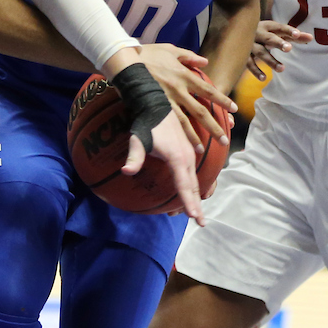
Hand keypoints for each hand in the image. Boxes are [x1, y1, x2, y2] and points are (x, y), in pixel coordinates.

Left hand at [123, 110, 203, 224]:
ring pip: (194, 181)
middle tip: (201, 223)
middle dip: (197, 205)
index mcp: (178, 158)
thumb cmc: (146, 123)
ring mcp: (190, 154)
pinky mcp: (189, 152)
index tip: (195, 217)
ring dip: (195, 197)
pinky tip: (191, 194)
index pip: (184, 186)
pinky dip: (193, 186)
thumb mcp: (138, 139)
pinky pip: (193, 174)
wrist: (157, 103)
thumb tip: (126, 171)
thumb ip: (134, 157)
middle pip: (193, 187)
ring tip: (195, 214)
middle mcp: (188, 158)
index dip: (189, 202)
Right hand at [137, 44, 235, 151]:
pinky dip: (176, 135)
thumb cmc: (148, 53)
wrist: (125, 61)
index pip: (208, 91)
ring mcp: (166, 100)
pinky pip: (168, 124)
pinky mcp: (154, 107)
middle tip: (225, 139)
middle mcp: (179, 90)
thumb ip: (189, 56)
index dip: (222, 100)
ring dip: (195, 137)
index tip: (234, 110)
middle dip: (214, 126)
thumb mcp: (170, 49)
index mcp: (184, 75)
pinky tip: (181, 146)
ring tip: (203, 151)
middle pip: (200, 111)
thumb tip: (205, 62)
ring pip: (185, 122)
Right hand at [247, 21, 311, 80]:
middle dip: (278, 43)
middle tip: (289, 48)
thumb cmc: (264, 33)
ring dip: (270, 60)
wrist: (236, 31)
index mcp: (268, 26)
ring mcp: (249, 44)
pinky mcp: (243, 54)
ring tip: (282, 69)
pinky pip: (249, 63)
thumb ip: (294, 36)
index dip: (289, 30)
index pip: (280, 27)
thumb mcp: (277, 33)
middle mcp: (258, 33)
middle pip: (269, 38)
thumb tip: (311, 38)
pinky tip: (263, 78)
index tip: (298, 35)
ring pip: (260, 52)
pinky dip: (255, 70)